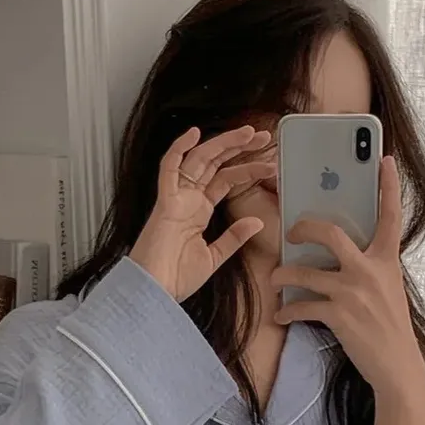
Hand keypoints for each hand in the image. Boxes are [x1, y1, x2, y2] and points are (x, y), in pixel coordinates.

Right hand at [130, 126, 274, 300]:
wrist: (157, 292)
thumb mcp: (215, 257)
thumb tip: (256, 222)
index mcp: (199, 211)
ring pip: (199, 160)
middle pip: (215, 163)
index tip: (268, 163)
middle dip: (239, 147)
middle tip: (262, 136)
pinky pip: (169, 169)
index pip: (225, 179)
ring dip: (223, 143)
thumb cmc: (176, 278)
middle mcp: (188, 200)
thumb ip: (234, 238)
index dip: (246, 167)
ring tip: (247, 132)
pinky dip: (179, 149)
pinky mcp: (165, 203)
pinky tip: (194, 133)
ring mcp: (176, 199)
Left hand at [272, 156, 424, 397]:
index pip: (390, 215)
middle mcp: (370, 270)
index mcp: (387, 259)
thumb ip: (370, 265)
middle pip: (329, 233)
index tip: (384, 159)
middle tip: (292, 233)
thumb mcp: (388, 287)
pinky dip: (287, 311)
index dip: (388, 185)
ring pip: (303, 273)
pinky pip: (301, 306)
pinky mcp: (338, 316)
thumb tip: (340, 251)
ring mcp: (353, 292)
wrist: (397, 365)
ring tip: (276, 279)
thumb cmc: (389, 326)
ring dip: (282, 276)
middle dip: (303, 228)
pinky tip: (282, 315)